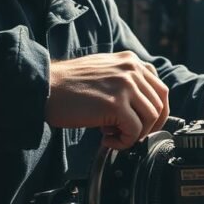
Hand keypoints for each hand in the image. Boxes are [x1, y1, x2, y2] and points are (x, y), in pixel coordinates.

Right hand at [46, 51, 169, 150]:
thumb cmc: (69, 85)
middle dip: (149, 125)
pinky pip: (135, 130)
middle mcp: (132, 70)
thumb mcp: (104, 71)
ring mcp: (125, 86)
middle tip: (130, 134)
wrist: (43, 88)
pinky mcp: (115, 104)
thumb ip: (126, 81)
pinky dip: (125, 141)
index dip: (156, 111)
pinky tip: (107, 140)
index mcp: (131, 61)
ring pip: (150, 118)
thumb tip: (143, 107)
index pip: (160, 89)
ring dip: (135, 134)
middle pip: (160, 104)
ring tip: (114, 135)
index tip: (145, 123)